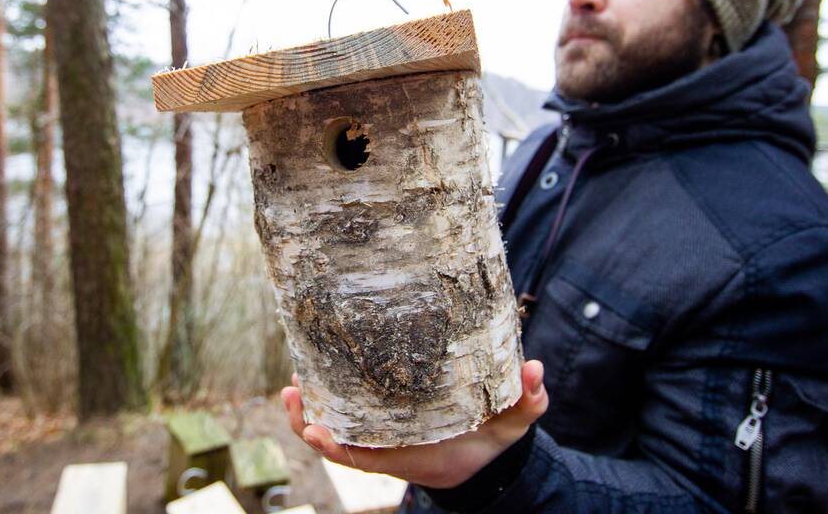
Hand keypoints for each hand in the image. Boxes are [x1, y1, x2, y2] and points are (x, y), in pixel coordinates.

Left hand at [281, 360, 547, 488]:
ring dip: (308, 408)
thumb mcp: (512, 424)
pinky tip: (310, 372)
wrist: (483, 457)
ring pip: (334, 426)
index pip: (367, 455)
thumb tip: (535, 370)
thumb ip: (526, 401)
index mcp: (413, 452)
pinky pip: (344, 414)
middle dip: (308, 419)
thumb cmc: (491, 441)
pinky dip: (324, 399)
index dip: (337, 446)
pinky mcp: (379, 418)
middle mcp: (389, 445)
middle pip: (337, 440)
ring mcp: (380, 433)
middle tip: (292, 388)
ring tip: (292, 381)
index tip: (316, 430)